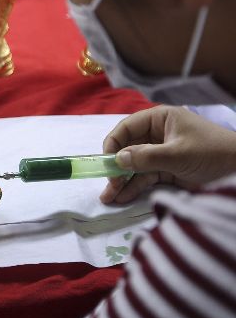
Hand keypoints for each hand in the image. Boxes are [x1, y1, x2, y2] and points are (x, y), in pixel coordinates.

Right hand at [100, 105, 235, 203]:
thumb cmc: (212, 153)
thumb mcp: (177, 154)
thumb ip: (145, 157)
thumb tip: (117, 161)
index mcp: (159, 119)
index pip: (127, 128)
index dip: (113, 144)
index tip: (105, 162)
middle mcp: (157, 134)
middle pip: (127, 149)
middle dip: (115, 167)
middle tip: (107, 185)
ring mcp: (162, 153)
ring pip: (134, 166)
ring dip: (121, 181)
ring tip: (108, 198)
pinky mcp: (168, 170)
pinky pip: (145, 177)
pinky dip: (134, 187)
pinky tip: (122, 197)